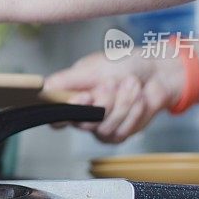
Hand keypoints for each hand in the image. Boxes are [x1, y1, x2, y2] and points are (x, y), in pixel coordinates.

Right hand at [45, 52, 183, 142]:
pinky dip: (132, 114)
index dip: (66, 111)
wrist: (157, 73)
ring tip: (132, 84)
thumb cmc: (123, 64)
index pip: (54, 116)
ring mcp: (99, 125)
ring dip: (122, 105)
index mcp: (70, 95)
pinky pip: (120, 133)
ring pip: (102, 128)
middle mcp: (81, 113)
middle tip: (114, 82)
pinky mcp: (117, 133)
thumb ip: (65, 80)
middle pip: (81, 122)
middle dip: (104, 101)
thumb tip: (41, 88)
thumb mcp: (91, 67)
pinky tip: (139, 100)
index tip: (85, 97)